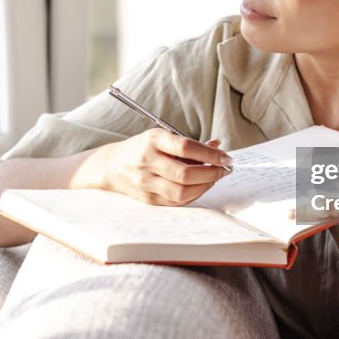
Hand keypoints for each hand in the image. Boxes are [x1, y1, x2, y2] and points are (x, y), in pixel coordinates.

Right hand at [92, 129, 231, 205]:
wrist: (112, 165)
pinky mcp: (148, 198)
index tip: (226, 157)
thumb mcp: (162, 137)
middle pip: (185, 174)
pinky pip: (176, 201)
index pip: (187, 148)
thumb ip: (190, 144)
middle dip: (211, 173)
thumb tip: (218, 147)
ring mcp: (146, 182)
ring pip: (182, 192)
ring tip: (214, 178)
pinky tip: (201, 187)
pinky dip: (193, 195)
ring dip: (205, 186)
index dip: (210, 154)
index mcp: (153, 141)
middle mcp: (148, 162)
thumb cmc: (143, 148)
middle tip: (224, 170)